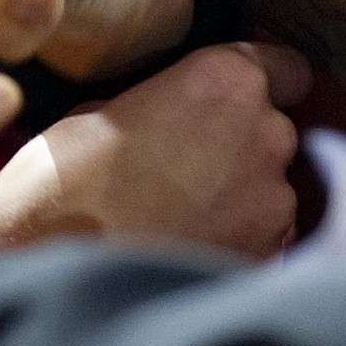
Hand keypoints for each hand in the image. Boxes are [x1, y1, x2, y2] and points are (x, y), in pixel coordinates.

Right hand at [0, 43, 308, 257]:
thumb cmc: (63, 184)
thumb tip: (166, 113)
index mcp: (224, 81)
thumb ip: (155, 102)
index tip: (235, 100)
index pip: (285, 68)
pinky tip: (188, 249)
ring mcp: (273, 201)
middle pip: (274, 129)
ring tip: (180, 217)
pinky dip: (235, 240)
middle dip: (240, 143)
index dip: (262, 83)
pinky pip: (262, 237)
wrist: (60, 277)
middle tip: (185, 165)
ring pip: (269, 188)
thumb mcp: (96, 112)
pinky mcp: (269, 257)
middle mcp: (266, 134)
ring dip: (238, 196)